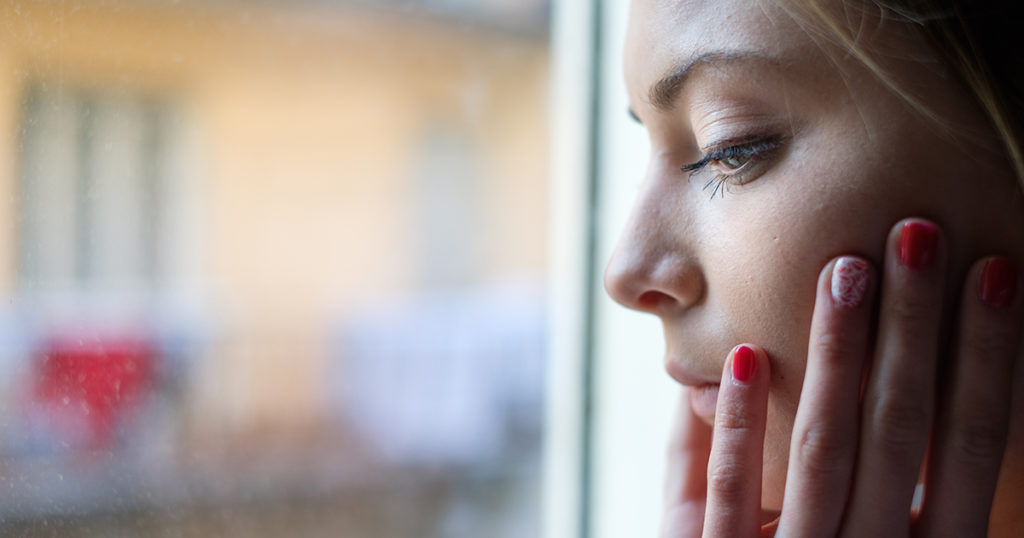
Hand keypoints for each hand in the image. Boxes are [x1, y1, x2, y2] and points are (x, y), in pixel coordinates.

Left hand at [660, 218, 1023, 536]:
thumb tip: (857, 373)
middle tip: (918, 232)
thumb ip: (903, 486)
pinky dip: (736, 422)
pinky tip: (745, 352)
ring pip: (821, 450)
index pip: (973, 448)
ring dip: (835, 354)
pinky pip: (727, 490)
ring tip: (846, 267)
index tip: (995, 272)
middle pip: (898, 430)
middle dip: (912, 329)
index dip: (988, 360)